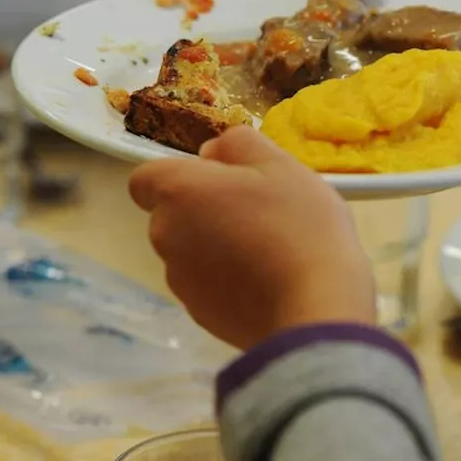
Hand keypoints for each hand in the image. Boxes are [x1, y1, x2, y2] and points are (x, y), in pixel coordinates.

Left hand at [130, 126, 375, 349]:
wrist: (314, 308)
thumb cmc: (297, 224)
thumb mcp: (280, 165)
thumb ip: (237, 145)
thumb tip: (210, 154)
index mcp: (178, 193)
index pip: (146, 178)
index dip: (181, 175)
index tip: (221, 181)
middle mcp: (165, 236)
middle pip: (173, 214)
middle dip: (206, 210)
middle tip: (260, 211)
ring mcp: (179, 281)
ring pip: (191, 250)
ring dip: (217, 245)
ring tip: (269, 250)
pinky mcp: (199, 315)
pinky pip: (207, 285)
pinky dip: (228, 280)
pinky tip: (268, 281)